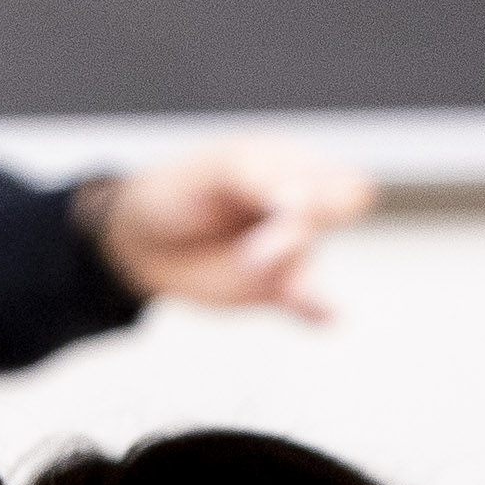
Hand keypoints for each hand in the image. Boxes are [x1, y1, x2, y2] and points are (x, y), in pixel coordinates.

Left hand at [83, 136, 375, 317]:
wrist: (144, 236)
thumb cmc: (184, 187)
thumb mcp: (214, 167)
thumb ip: (257, 176)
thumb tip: (296, 205)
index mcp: (296, 171)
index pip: (340, 185)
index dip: (325, 194)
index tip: (282, 202)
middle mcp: (302, 214)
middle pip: (331, 223)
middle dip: (299, 227)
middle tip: (256, 238)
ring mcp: (289, 254)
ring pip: (305, 262)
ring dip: (286, 263)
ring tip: (250, 260)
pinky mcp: (272, 290)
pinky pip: (305, 305)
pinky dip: (316, 311)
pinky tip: (328, 317)